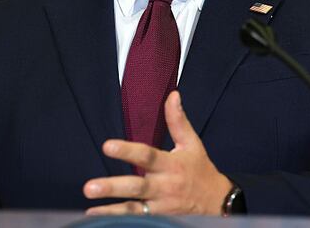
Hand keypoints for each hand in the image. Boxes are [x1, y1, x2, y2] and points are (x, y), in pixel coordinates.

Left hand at [83, 91, 230, 215]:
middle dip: (113, 187)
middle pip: (137, 187)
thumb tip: (172, 94)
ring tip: (90, 211)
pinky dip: (120, 222)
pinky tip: (98, 221)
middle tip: (89, 187)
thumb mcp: (192, 144)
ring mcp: (162, 207)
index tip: (107, 146)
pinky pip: (138, 222)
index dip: (127, 151)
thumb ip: (178, 121)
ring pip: (134, 211)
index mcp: (170, 165)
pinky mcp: (162, 220)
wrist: (220, 204)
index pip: (146, 156)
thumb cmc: (200, 170)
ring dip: (111, 211)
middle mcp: (165, 187)